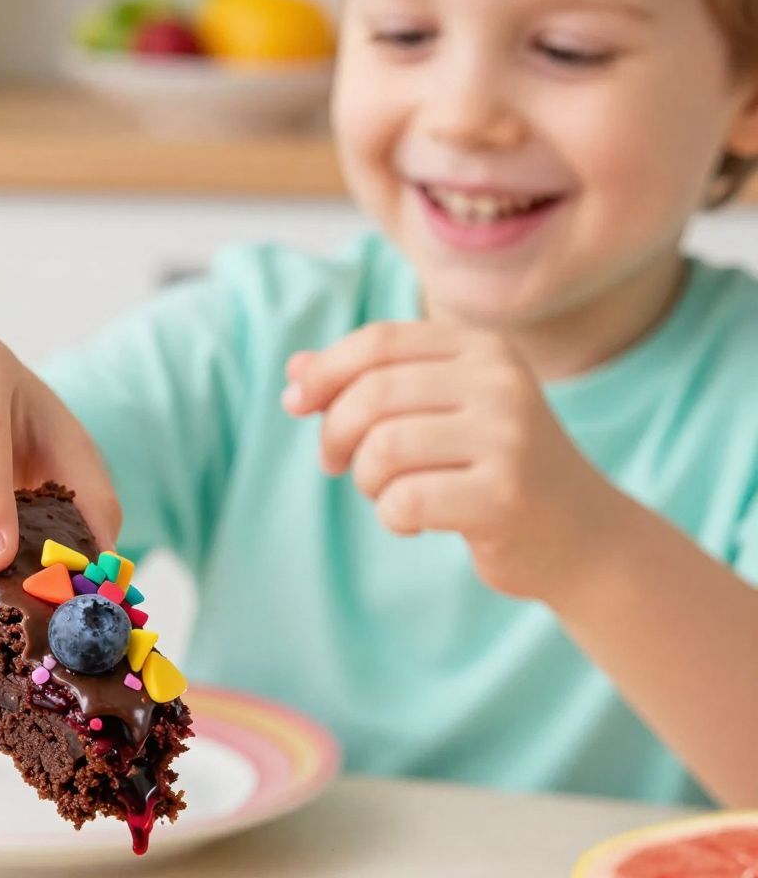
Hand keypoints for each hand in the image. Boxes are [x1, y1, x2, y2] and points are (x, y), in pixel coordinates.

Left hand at [283, 320, 618, 600]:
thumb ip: (373, 385)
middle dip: (336, 434)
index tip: (298, 405)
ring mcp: (508, 437)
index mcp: (483, 350)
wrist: (582, 537)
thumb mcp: (441, 413)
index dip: (325, 372)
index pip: (379, 341)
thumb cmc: (496, 471)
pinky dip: (394, 518)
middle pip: (373, 394)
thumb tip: (294, 370)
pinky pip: (405, 501)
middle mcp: (500, 382)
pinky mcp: (504, 495)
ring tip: (389, 495)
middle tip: (339, 464)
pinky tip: (416, 522)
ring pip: (384, 448)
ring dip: (368, 481)